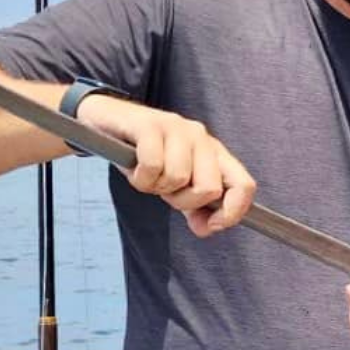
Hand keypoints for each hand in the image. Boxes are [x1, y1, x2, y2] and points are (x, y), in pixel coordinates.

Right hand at [79, 95, 257, 236]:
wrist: (106, 121)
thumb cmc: (144, 154)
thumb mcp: (173, 185)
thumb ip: (195, 206)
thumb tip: (208, 228)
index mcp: (214, 153)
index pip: (244, 185)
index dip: (233, 211)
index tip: (212, 225)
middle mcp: (201, 138)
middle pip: (209, 189)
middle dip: (182, 200)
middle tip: (163, 189)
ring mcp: (177, 128)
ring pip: (178, 178)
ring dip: (156, 186)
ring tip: (146, 174)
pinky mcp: (151, 125)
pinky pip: (153, 166)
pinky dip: (140, 177)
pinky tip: (134, 167)